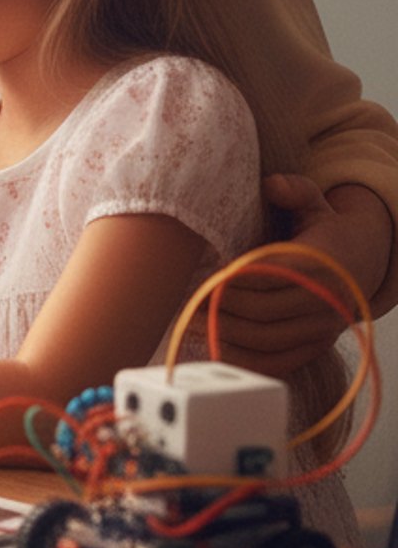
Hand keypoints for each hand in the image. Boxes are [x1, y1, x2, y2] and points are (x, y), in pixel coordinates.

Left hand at [209, 176, 361, 376]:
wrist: (362, 264)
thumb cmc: (324, 232)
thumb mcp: (315, 203)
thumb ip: (295, 190)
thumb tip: (271, 185)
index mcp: (321, 265)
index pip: (269, 276)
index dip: (231, 279)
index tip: (201, 275)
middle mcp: (325, 302)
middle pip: (262, 312)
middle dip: (219, 307)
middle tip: (185, 299)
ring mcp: (321, 330)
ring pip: (266, 341)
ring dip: (224, 333)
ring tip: (189, 321)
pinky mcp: (314, 348)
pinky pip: (277, 362)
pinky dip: (244, 360)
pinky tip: (213, 347)